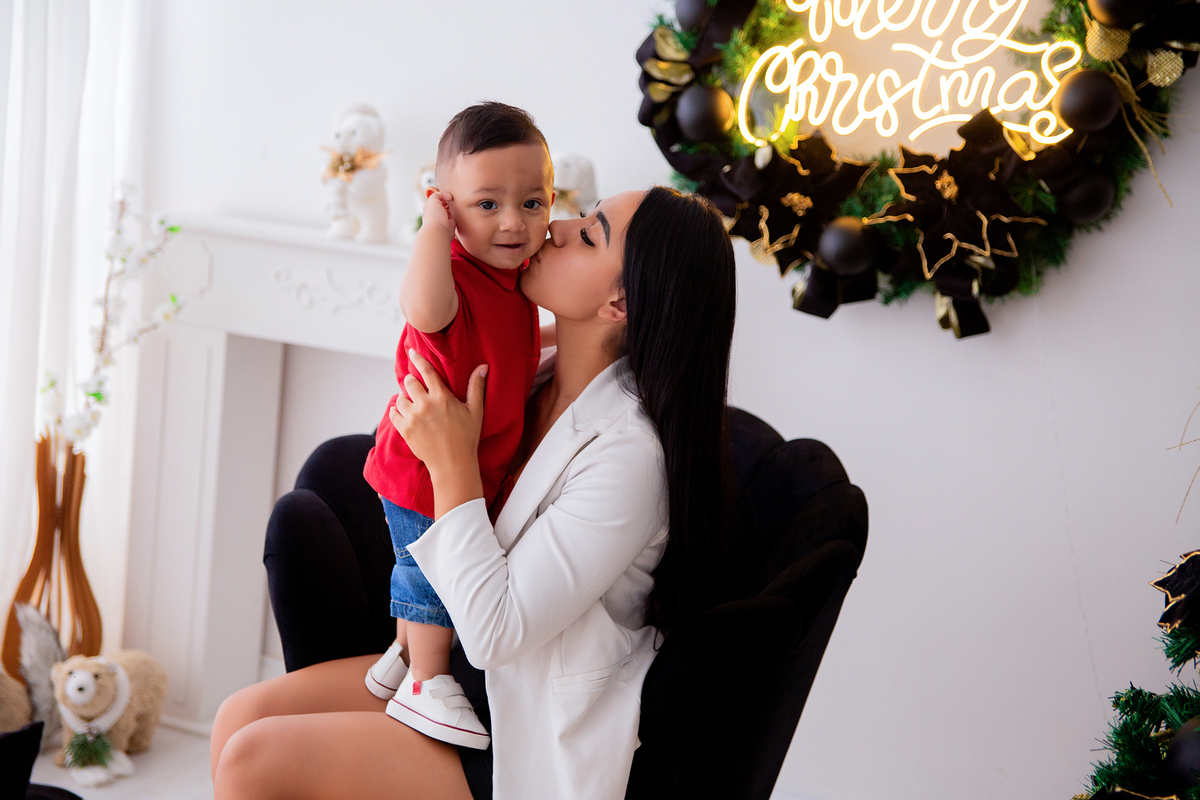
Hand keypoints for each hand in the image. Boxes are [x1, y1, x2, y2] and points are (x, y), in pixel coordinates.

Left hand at [389, 350, 487, 478]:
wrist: (453, 464)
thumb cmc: (467, 437)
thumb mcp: (475, 411)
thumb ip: (476, 387)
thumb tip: (483, 366)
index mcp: (441, 397)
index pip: (426, 371)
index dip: (417, 359)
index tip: (411, 352)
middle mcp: (425, 405)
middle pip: (409, 382)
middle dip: (412, 382)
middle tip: (417, 387)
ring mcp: (413, 418)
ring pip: (400, 398)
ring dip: (404, 397)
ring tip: (412, 402)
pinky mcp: (405, 430)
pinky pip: (394, 414)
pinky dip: (396, 411)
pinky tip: (401, 412)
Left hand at [420, 191, 454, 238]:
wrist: (440, 232)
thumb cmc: (434, 217)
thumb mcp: (433, 201)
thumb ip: (437, 195)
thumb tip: (447, 196)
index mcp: (429, 209)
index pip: (435, 200)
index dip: (441, 197)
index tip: (447, 197)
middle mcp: (436, 214)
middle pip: (443, 205)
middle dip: (447, 202)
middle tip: (451, 200)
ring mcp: (443, 219)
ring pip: (449, 210)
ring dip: (452, 208)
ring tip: (454, 205)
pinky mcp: (450, 224)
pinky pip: (454, 217)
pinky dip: (456, 214)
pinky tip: (456, 212)